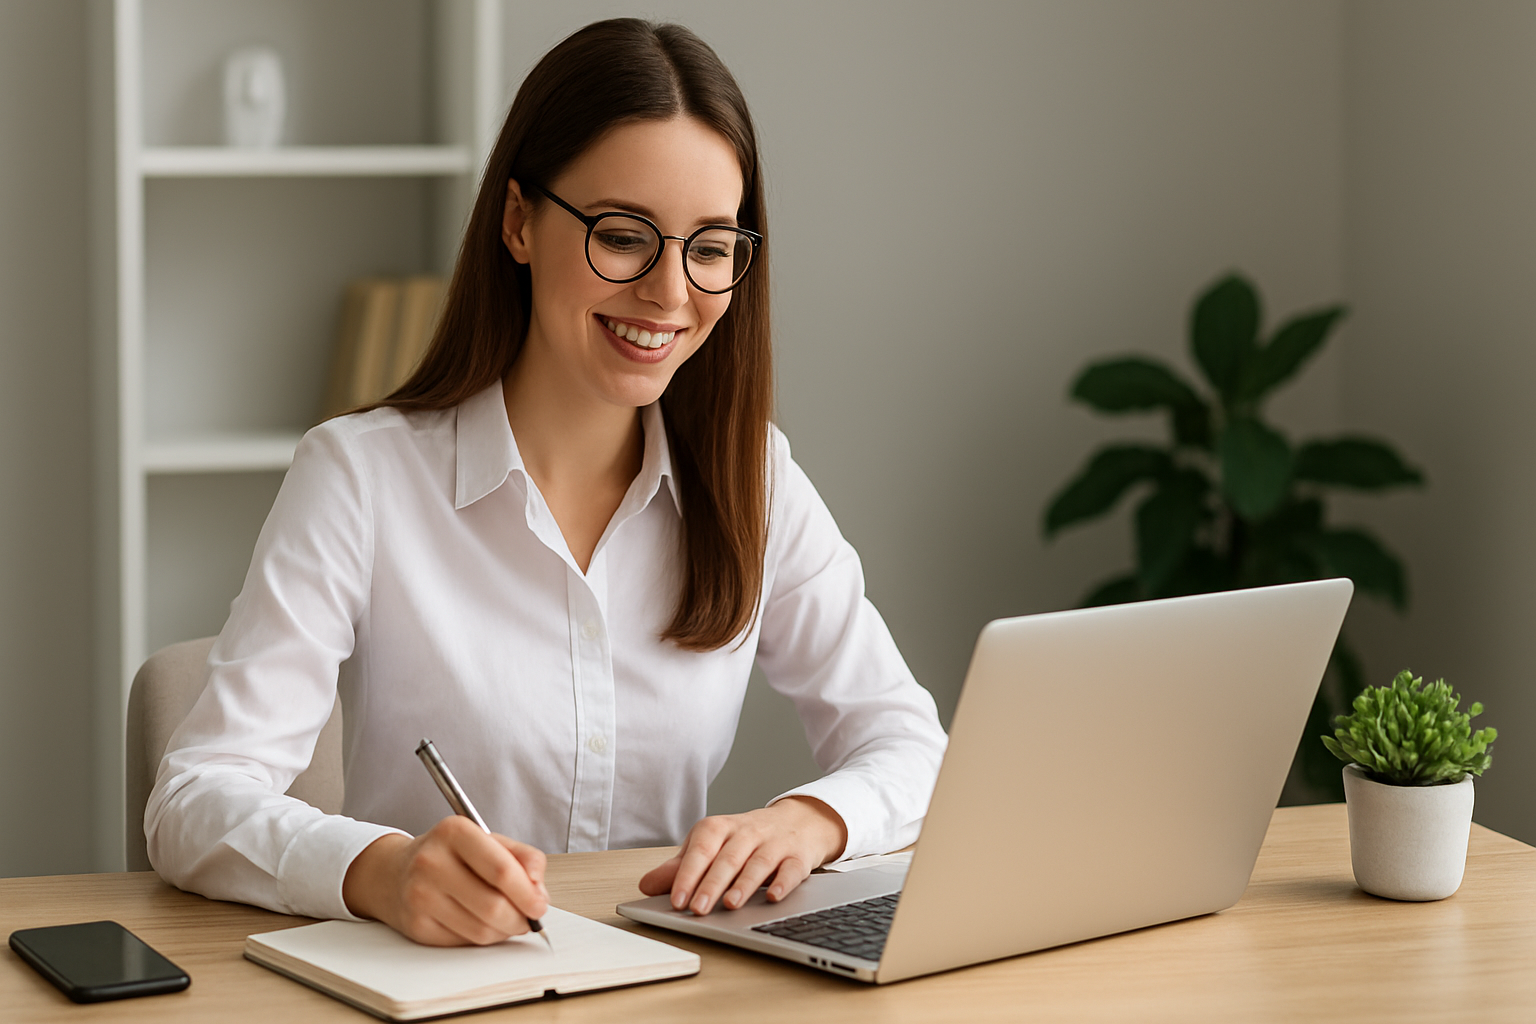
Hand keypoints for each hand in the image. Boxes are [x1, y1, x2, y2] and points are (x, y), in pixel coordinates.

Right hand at [342, 816, 548, 945]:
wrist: (394, 873)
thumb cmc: (449, 855)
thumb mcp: (488, 840)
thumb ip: (523, 857)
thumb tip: (538, 889)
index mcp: (454, 833)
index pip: (502, 871)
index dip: (528, 894)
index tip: (540, 904)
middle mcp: (431, 862)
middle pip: (493, 906)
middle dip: (520, 919)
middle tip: (529, 918)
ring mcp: (420, 896)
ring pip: (481, 931)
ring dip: (504, 931)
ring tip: (507, 920)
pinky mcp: (416, 926)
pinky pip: (463, 943)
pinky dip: (482, 938)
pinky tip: (482, 924)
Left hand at [638, 796, 846, 914]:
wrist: (797, 821)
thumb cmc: (745, 839)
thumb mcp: (709, 846)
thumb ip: (679, 867)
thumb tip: (646, 885)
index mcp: (719, 828)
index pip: (701, 849)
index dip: (688, 874)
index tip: (677, 899)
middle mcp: (746, 833)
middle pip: (728, 858)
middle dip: (711, 884)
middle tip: (697, 909)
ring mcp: (774, 844)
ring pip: (758, 863)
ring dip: (744, 884)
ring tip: (730, 904)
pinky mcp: (797, 857)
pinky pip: (791, 869)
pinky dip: (783, 883)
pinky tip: (774, 897)